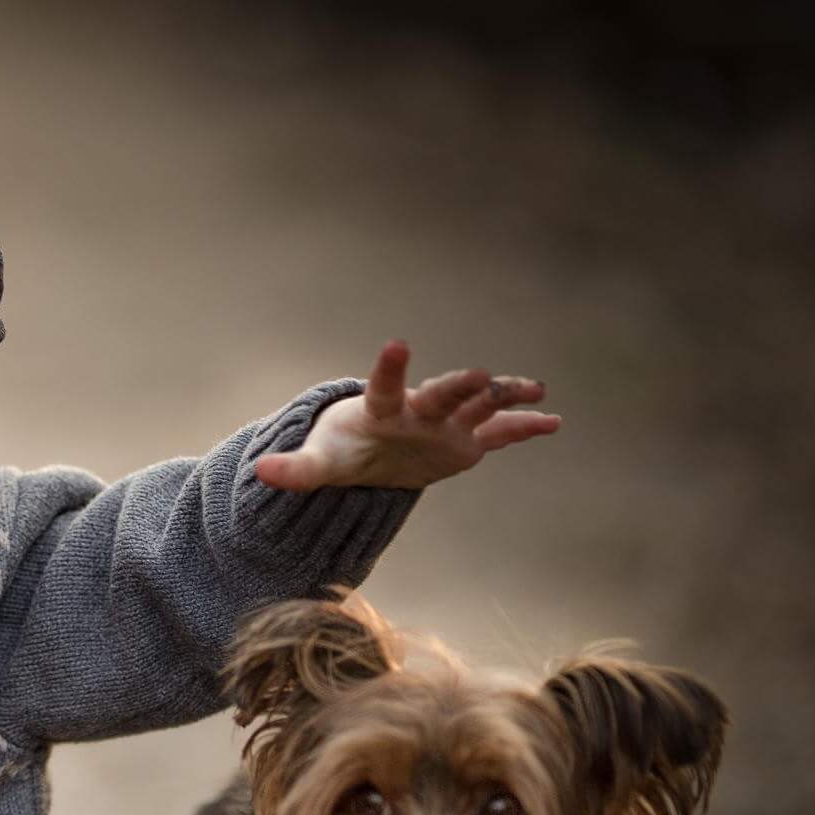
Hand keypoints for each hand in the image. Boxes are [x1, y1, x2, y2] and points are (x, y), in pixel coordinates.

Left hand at [253, 341, 559, 491]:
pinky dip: (525, 427)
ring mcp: (447, 423)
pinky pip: (499, 433)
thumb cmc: (342, 448)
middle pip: (442, 394)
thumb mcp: (319, 463)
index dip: (389, 368)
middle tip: (479, 373)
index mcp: (381, 410)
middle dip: (459, 385)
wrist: (370, 451)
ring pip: (479, 406)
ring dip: (504, 396)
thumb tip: (260, 471)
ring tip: (535, 389)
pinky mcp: (467, 441)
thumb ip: (294, 468)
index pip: (384, 387)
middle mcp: (419, 410)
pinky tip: (554, 421)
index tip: (396, 344)